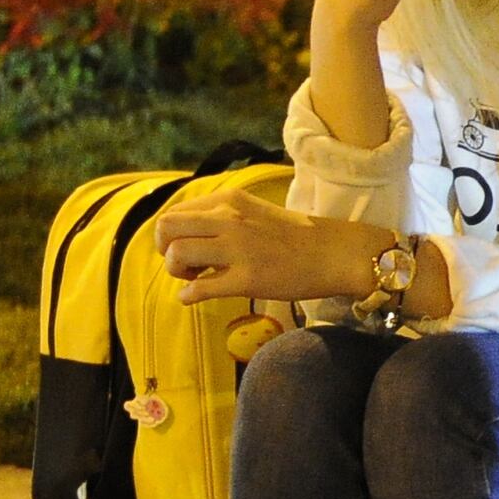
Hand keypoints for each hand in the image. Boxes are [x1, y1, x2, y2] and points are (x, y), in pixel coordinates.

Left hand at [155, 191, 373, 305]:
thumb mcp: (252, 211)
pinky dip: (189, 296)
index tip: (187, 248)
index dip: (171, 235)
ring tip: (196, 279)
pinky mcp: (247, 279)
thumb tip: (187, 234)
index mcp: (228, 201)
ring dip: (177, 273)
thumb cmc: (294, 235)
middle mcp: (228, 219)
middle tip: (185, 265)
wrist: (332, 252)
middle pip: (166, 229)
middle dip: (166, 251)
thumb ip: (220, 217)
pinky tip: (195, 297)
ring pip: (177, 256)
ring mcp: (237, 249)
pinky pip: (200, 289)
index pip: (174, 212)